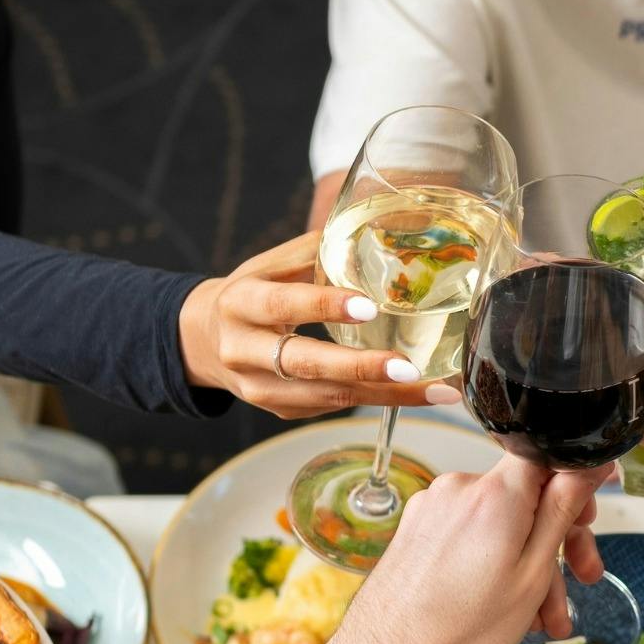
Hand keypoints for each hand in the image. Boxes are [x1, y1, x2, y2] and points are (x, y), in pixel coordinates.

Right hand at [177, 232, 460, 418]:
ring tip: (437, 390)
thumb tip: (384, 233)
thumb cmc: (253, 293)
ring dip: (386, 396)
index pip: (283, 305)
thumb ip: (319, 251)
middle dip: (361, 368)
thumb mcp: (272, 265)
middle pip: (306, 365)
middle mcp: (244, 352)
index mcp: (241, 303)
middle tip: (410, 368)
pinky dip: (376, 401)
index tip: (368, 307)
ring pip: (327, 396)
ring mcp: (260, 388)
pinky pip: (332, 406)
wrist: (206, 341)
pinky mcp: (280, 411)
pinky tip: (415, 393)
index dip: (324, 306)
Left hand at [291, 455, 609, 643]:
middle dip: (558, 538)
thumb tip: (589, 465)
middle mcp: (458, 489)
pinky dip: (494, 563)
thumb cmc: (460, 636)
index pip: (547, 457)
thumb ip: (562, 510)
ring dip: (527, 564)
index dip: (576, 483)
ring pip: (500, 522)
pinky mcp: (416, 530)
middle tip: (582, 578)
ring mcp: (432, 509)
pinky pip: (471, 535)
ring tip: (542, 617)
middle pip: (525, 495)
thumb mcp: (532, 575)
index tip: (589, 517)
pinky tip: (506, 608)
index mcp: (494, 494)